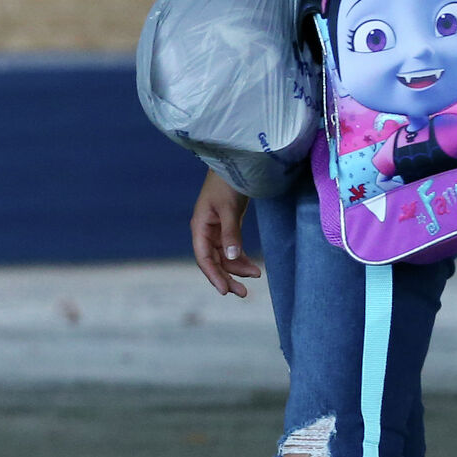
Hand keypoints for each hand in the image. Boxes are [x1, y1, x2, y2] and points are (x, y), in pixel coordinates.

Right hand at [190, 171, 261, 297]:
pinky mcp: (227, 227)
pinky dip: (241, 258)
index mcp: (200, 227)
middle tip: (244, 293)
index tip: (225, 291)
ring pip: (224, 257)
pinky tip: (253, 266)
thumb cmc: (227, 182)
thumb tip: (233, 258)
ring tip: (256, 276)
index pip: (204, 258)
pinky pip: (232, 249)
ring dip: (237, 269)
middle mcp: (205, 232)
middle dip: (227, 278)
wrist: (235, 163)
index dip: (213, 276)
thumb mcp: (230, 208)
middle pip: (214, 262)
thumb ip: (231, 233)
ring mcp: (216, 230)